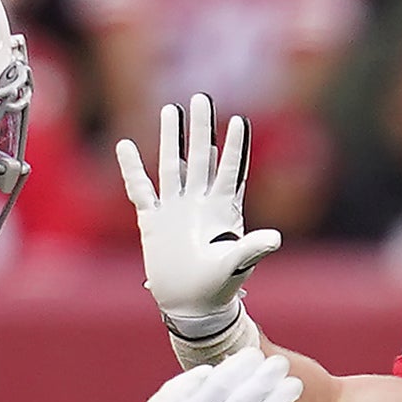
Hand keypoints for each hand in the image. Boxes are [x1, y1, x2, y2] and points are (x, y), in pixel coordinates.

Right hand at [113, 90, 281, 362]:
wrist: (192, 305)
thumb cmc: (219, 285)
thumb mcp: (237, 265)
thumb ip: (253, 249)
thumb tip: (275, 238)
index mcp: (223, 209)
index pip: (231, 169)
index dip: (235, 146)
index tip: (239, 119)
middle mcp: (200, 202)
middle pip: (200, 157)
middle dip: (201, 128)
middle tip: (201, 97)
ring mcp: (176, 208)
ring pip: (172, 165)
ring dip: (172, 139)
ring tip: (171, 109)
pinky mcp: (153, 220)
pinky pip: (140, 189)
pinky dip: (132, 169)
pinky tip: (126, 146)